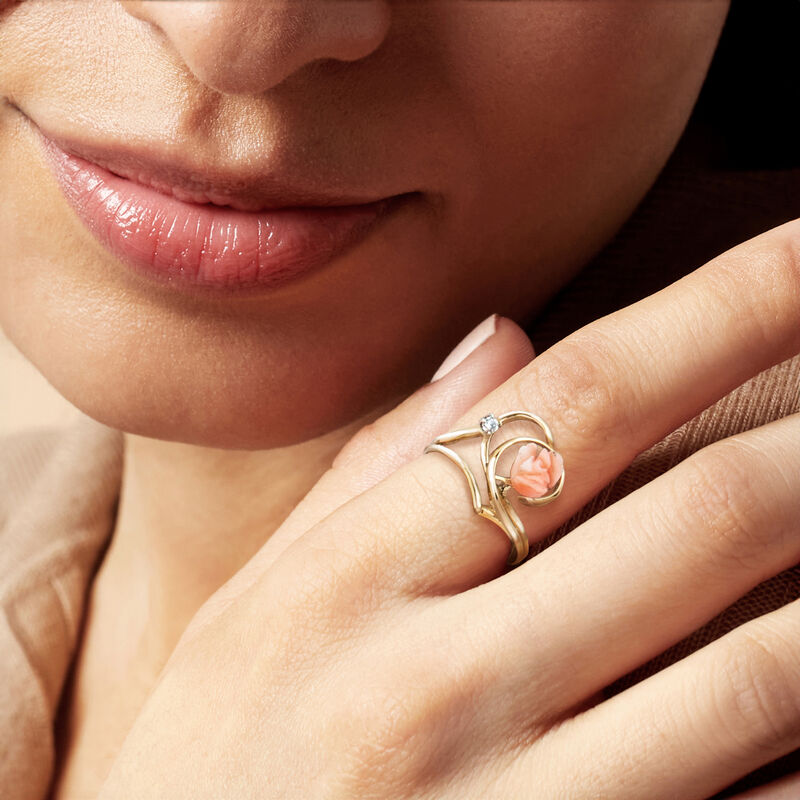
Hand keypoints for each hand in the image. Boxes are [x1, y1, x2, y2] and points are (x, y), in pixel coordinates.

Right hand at [100, 219, 799, 798]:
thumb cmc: (210, 765)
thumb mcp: (250, 605)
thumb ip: (375, 466)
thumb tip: (501, 338)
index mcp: (351, 583)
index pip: (571, 405)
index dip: (713, 312)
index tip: (799, 252)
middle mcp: (438, 685)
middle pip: (696, 516)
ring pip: (759, 668)